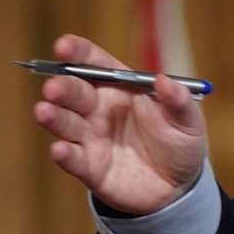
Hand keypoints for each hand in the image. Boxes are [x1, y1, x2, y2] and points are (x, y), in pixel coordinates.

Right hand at [32, 34, 208, 214]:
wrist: (178, 187)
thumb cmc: (180, 144)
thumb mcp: (189, 122)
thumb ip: (179, 102)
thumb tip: (164, 80)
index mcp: (122, 88)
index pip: (95, 64)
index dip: (77, 52)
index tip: (64, 46)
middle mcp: (99, 109)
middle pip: (74, 92)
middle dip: (62, 87)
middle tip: (54, 87)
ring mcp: (91, 137)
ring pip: (64, 122)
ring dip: (53, 116)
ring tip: (44, 110)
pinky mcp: (89, 167)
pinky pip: (72, 158)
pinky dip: (63, 154)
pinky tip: (60, 149)